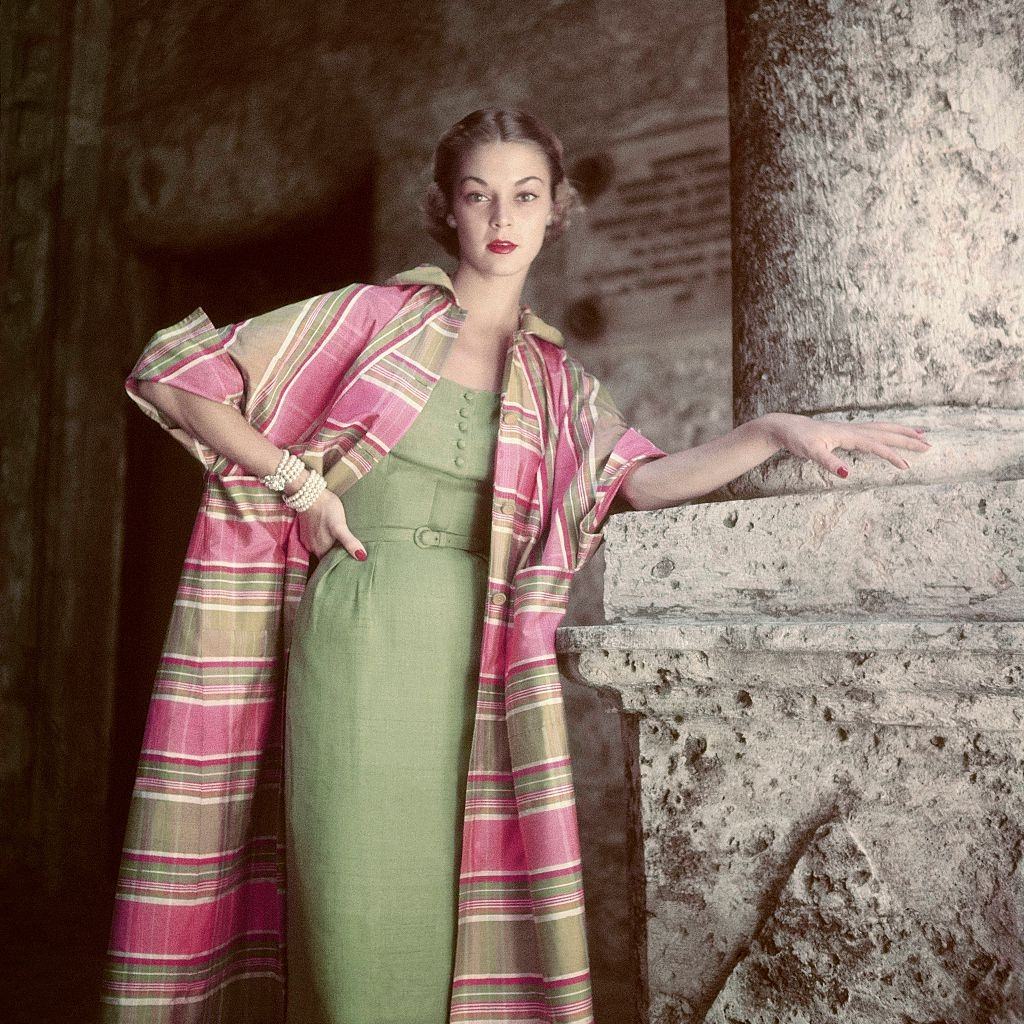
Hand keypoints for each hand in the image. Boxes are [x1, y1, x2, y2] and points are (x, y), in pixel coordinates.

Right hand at [295, 488, 366, 560]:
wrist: (309, 493)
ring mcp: (307, 540)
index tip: (351, 564)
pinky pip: (315, 541)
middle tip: (350, 555)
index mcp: (320, 550)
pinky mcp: (305, 531)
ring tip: (342, 546)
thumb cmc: (327, 509)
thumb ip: (349, 542)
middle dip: (336, 557)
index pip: (331, 564)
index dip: (340, 564)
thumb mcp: (340, 526)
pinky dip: (323, 540)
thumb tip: (362, 557)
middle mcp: (312, 548)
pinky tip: (330, 535)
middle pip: (326, 558)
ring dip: (330, 548)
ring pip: (321, 549)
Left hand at [760, 413, 930, 477]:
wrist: (787, 427)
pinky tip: (893, 433)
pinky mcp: (847, 430)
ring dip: (902, 431)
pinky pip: (874, 429)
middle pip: (886, 433)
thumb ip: (828, 462)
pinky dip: (888, 430)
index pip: (876, 446)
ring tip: (922, 434)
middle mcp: (853, 429)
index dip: (892, 456)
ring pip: (883, 428)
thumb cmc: (798, 440)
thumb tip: (846, 474)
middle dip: (908, 439)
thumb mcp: (811, 453)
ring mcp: (851, 428)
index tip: (907, 466)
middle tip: (929, 445)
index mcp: (848, 435)